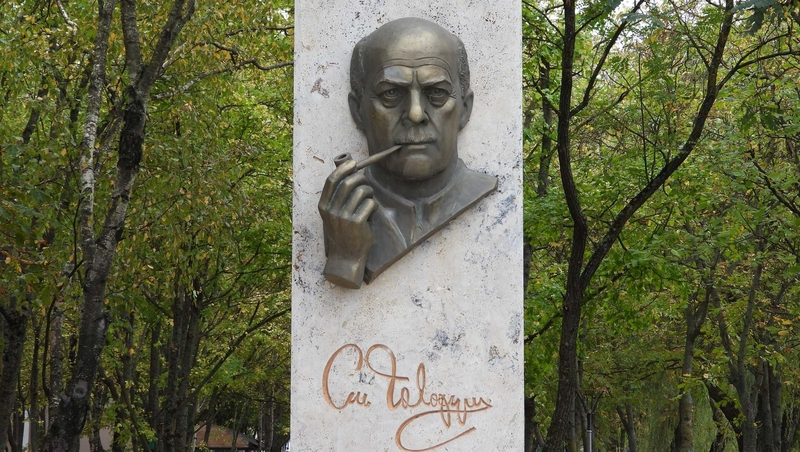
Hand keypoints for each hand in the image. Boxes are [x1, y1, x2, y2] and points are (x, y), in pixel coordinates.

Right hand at [318, 158, 377, 287]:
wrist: (346, 257)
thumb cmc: (342, 233)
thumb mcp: (333, 215)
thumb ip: (337, 198)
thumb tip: (350, 174)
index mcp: (324, 206)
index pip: (331, 181)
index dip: (343, 169)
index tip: (353, 163)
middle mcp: (332, 211)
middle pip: (348, 183)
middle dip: (360, 178)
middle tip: (366, 181)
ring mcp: (344, 217)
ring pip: (361, 192)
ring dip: (369, 191)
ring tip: (370, 197)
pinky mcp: (357, 224)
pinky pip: (370, 204)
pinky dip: (373, 204)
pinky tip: (372, 210)